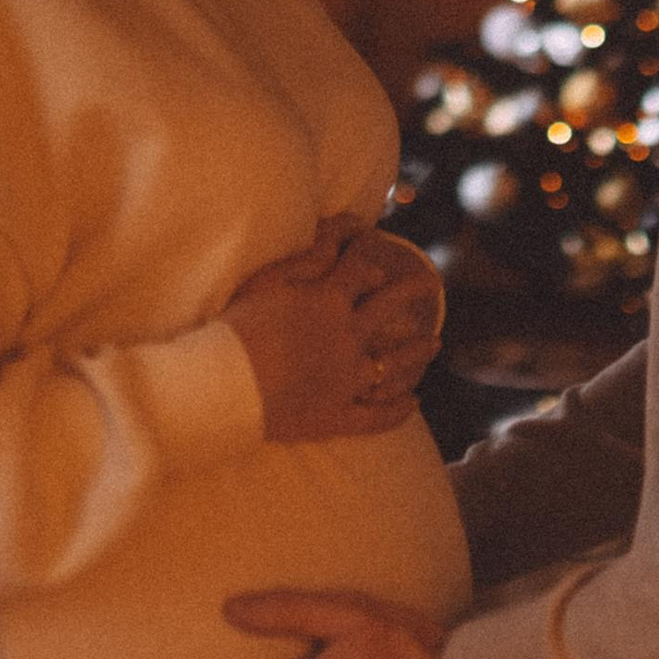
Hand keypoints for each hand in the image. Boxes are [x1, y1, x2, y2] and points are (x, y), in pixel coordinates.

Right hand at [225, 215, 429, 444]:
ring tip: (435, 343)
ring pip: (394, 363)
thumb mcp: (267, 282)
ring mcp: (347, 380)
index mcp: (329, 301)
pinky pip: (377, 416)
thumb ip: (307, 260)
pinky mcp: (337, 416)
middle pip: (391, 309)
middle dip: (412, 292)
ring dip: (417, 351)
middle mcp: (348, 338)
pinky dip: (397, 410)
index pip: (360, 269)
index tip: (380, 254)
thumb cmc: (236, 328)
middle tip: (430, 283)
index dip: (371, 256)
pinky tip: (413, 403)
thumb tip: (340, 242)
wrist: (223, 387)